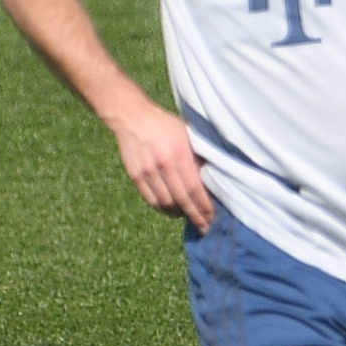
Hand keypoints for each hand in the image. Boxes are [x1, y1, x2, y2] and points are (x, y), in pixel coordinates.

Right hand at [109, 94, 214, 231]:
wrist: (133, 117)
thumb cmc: (166, 125)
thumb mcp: (187, 135)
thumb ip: (197, 157)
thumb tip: (212, 181)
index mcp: (179, 153)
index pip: (194, 188)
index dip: (204, 206)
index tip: (213, 217)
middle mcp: (163, 164)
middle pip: (181, 199)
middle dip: (195, 216)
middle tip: (205, 227)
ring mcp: (147, 171)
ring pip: (166, 203)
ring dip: (180, 214)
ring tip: (190, 217)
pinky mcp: (135, 175)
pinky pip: (151, 200)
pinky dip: (163, 208)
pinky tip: (173, 210)